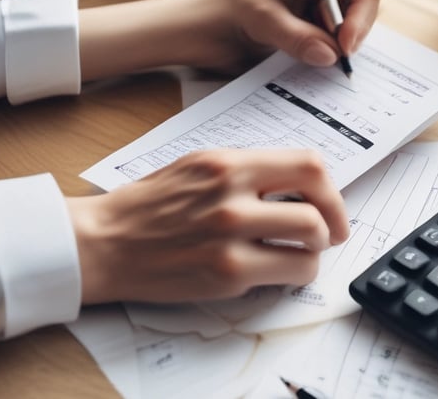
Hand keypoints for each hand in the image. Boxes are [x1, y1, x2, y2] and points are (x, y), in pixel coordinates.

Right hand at [67, 149, 348, 304]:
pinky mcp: (226, 273)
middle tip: (331, 234)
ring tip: (302, 254)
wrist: (104, 241)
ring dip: (316, 252)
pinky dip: (294, 273)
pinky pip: (287, 273)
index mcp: (227, 163)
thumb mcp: (197, 165)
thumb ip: (246, 170)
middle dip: (334, 223)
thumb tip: (295, 184)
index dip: (330, 187)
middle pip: (317, 206)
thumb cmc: (148, 205)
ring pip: (310, 243)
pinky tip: (280, 270)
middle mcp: (232, 195)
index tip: (330, 201)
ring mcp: (230, 237)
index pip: (307, 164)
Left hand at [211, 0, 384, 73]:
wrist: (234, 19)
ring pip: (359, 25)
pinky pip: (348, 36)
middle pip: (368, 8)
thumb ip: (295, 36)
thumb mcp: (264, 19)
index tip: (345, 46)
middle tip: (337, 60)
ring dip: (343, 43)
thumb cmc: (244, 6)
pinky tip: (314, 52)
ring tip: (312, 51)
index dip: (361, 18)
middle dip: (353, 34)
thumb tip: (330, 55)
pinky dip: (336, 49)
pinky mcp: (335, 16)